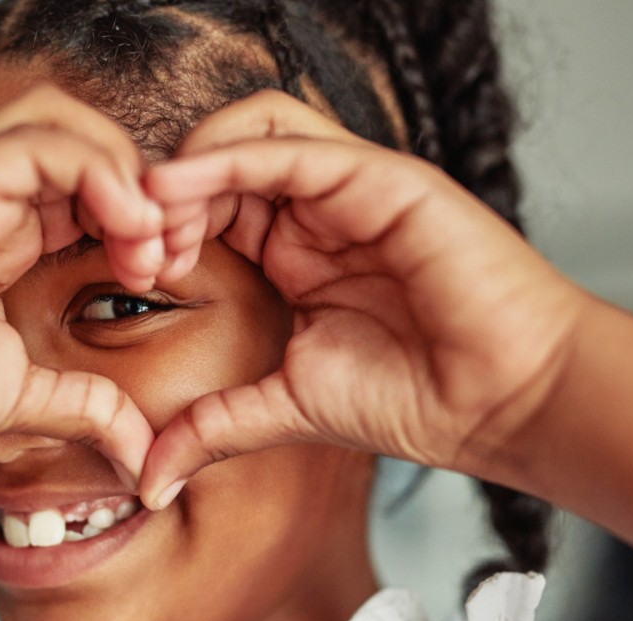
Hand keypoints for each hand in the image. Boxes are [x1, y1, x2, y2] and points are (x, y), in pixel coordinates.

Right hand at [0, 85, 160, 486]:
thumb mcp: (19, 400)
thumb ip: (84, 407)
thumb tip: (141, 451)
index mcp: (7, 238)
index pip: (93, 186)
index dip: (145, 213)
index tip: (172, 269)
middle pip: (83, 138)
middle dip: (144, 184)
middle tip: (169, 250)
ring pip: (60, 122)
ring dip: (123, 170)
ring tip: (146, 239)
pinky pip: (34, 144)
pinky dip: (96, 170)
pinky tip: (123, 227)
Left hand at [139, 92, 590, 508]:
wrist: (503, 403)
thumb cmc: (417, 398)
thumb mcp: (288, 407)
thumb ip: (215, 426)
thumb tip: (150, 479)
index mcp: (296, 251)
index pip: (211, 205)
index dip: (162, 227)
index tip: (129, 274)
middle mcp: (320, 210)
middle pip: (222, 158)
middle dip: (164, 193)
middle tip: (132, 243)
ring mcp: (350, 188)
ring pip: (252, 129)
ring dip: (190, 164)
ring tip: (154, 214)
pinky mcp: (381, 178)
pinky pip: (289, 146)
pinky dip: (225, 158)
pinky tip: (180, 187)